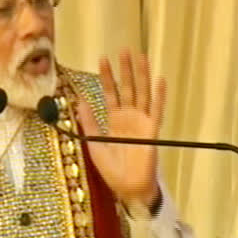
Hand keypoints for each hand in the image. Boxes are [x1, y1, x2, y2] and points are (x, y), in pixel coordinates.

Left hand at [76, 49, 165, 206]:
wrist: (127, 187)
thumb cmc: (111, 169)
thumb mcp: (94, 143)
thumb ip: (88, 122)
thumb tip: (78, 101)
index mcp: (114, 119)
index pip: (110, 93)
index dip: (107, 77)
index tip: (103, 59)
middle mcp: (128, 116)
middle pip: (127, 88)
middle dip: (125, 69)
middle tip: (124, 49)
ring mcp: (142, 121)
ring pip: (142, 93)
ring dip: (142, 75)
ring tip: (141, 57)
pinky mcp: (152, 129)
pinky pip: (156, 109)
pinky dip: (159, 95)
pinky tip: (159, 80)